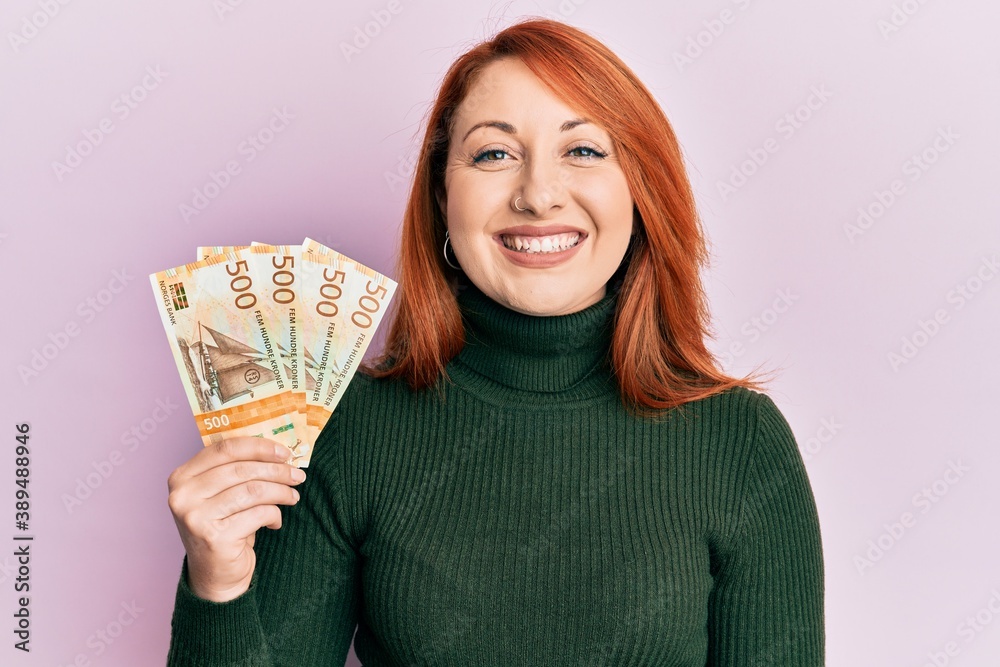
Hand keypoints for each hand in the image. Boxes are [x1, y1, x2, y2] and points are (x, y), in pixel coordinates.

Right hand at [166, 437, 305, 601]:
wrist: (215, 576)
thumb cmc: (223, 528)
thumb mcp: (222, 495)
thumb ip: (237, 469)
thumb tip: (278, 450)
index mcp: (182, 477)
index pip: (225, 448)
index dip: (259, 446)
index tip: (285, 452)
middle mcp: (182, 496)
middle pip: (242, 469)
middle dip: (277, 471)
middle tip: (298, 476)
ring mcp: (195, 517)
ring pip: (253, 490)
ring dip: (280, 492)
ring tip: (292, 497)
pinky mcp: (214, 537)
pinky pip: (258, 514)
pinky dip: (274, 515)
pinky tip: (275, 521)